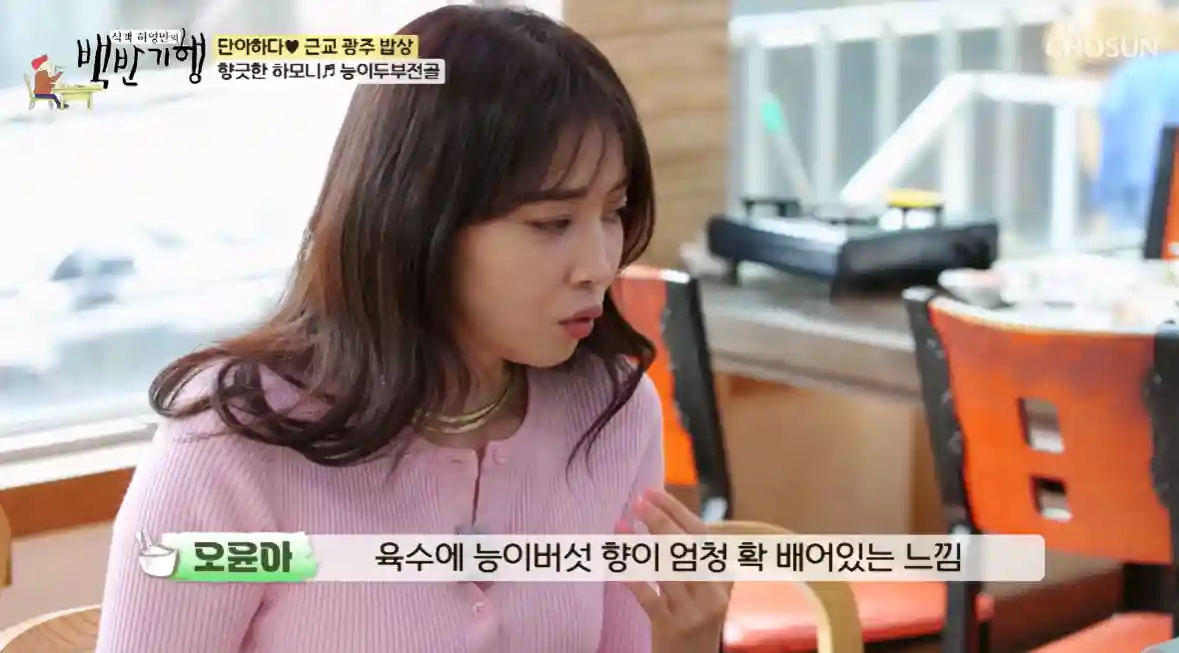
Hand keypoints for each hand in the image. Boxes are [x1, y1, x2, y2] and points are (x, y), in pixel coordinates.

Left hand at [617, 489, 731, 652]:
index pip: (698, 534)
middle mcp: (712, 593)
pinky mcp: (671, 628)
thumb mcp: (703, 588)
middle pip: (683, 548)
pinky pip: (649, 598)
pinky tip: (616, 563)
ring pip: (665, 570)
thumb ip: (689, 559)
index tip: (651, 493)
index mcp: (721, 578)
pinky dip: (633, 578)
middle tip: (636, 503)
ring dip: (639, 545)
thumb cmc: (694, 619)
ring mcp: (693, 612)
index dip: (674, 510)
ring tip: (620, 526)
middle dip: (659, 521)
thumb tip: (660, 515)